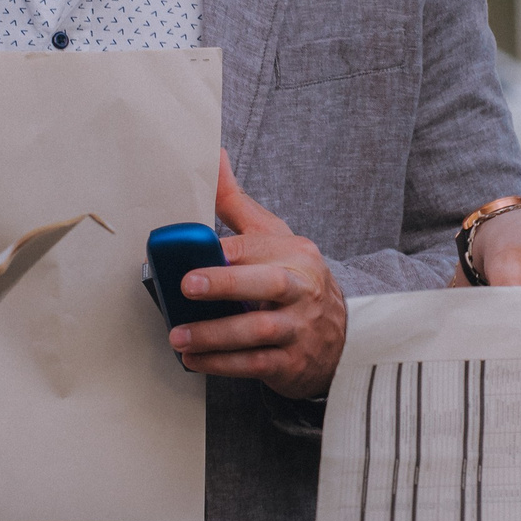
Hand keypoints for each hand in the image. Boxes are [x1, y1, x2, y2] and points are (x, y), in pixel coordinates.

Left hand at [169, 153, 347, 399]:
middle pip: (269, 284)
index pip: (258, 248)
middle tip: (188, 286)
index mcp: (296, 256)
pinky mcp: (293, 364)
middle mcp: (302, 290)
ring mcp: (300, 329)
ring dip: (215, 335)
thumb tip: (213, 156)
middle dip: (228, 285)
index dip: (227, 253)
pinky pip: (255, 364)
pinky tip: (194, 359)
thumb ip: (236, 204)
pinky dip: (222, 364)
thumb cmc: (295, 281)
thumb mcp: (274, 239)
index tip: (195, 254)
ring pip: (259, 332)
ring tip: (179, 336)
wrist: (341, 338)